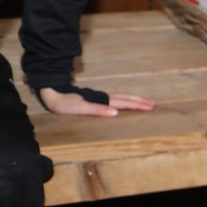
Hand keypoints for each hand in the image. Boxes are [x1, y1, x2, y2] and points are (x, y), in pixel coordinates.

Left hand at [38, 86, 155, 116]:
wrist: (53, 93)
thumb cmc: (65, 104)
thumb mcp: (80, 108)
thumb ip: (98, 110)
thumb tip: (117, 113)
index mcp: (103, 100)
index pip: (125, 103)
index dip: (138, 105)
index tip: (151, 107)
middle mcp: (104, 97)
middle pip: (126, 98)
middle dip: (140, 101)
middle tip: (153, 104)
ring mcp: (100, 97)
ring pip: (122, 97)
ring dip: (134, 100)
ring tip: (144, 102)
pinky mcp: (96, 98)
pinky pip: (116, 99)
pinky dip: (125, 100)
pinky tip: (125, 102)